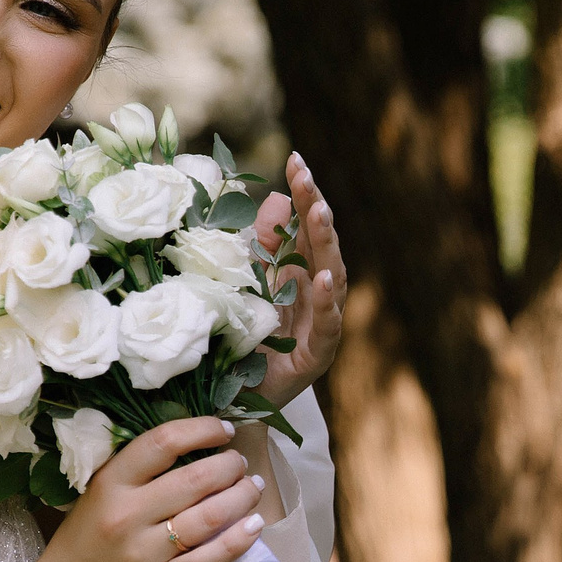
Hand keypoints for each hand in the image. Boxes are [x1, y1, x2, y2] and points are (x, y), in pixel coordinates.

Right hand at [0, 417, 266, 561]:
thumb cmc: (86, 541)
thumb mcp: (98, 494)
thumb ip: (138, 472)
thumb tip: (196, 444)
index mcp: (110, 485)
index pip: (162, 443)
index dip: (200, 429)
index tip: (223, 429)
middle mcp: (128, 516)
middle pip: (195, 479)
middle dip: (229, 465)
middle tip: (240, 463)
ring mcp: (146, 553)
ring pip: (208, 517)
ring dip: (241, 497)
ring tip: (252, 486)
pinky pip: (210, 557)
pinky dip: (239, 539)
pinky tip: (255, 524)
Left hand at [251, 152, 346, 407]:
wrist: (229, 403)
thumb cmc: (238, 343)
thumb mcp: (242, 284)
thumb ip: (258, 246)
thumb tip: (276, 197)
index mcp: (298, 275)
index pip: (305, 227)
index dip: (304, 194)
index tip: (296, 159)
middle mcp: (315, 297)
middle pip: (322, 246)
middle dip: (315, 209)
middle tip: (305, 176)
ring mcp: (320, 327)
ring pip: (331, 280)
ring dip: (326, 246)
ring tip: (319, 213)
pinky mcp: (315, 358)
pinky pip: (327, 328)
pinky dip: (326, 303)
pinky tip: (322, 278)